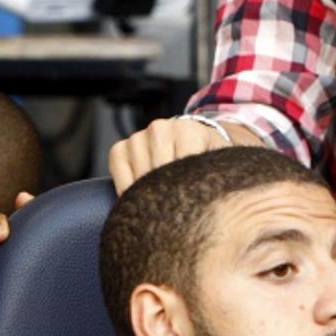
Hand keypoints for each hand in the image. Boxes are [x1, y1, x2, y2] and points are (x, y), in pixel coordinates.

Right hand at [109, 117, 254, 193]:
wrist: (194, 141)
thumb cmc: (207, 158)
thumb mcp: (218, 164)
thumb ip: (216, 177)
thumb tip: (217, 204)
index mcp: (189, 131)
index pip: (181, 169)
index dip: (185, 192)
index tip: (191, 204)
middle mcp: (161, 128)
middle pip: (157, 176)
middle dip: (166, 195)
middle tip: (176, 206)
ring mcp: (139, 137)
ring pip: (138, 178)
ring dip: (149, 193)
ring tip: (164, 197)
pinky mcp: (120, 148)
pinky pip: (118, 175)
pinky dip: (128, 189)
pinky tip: (144, 193)